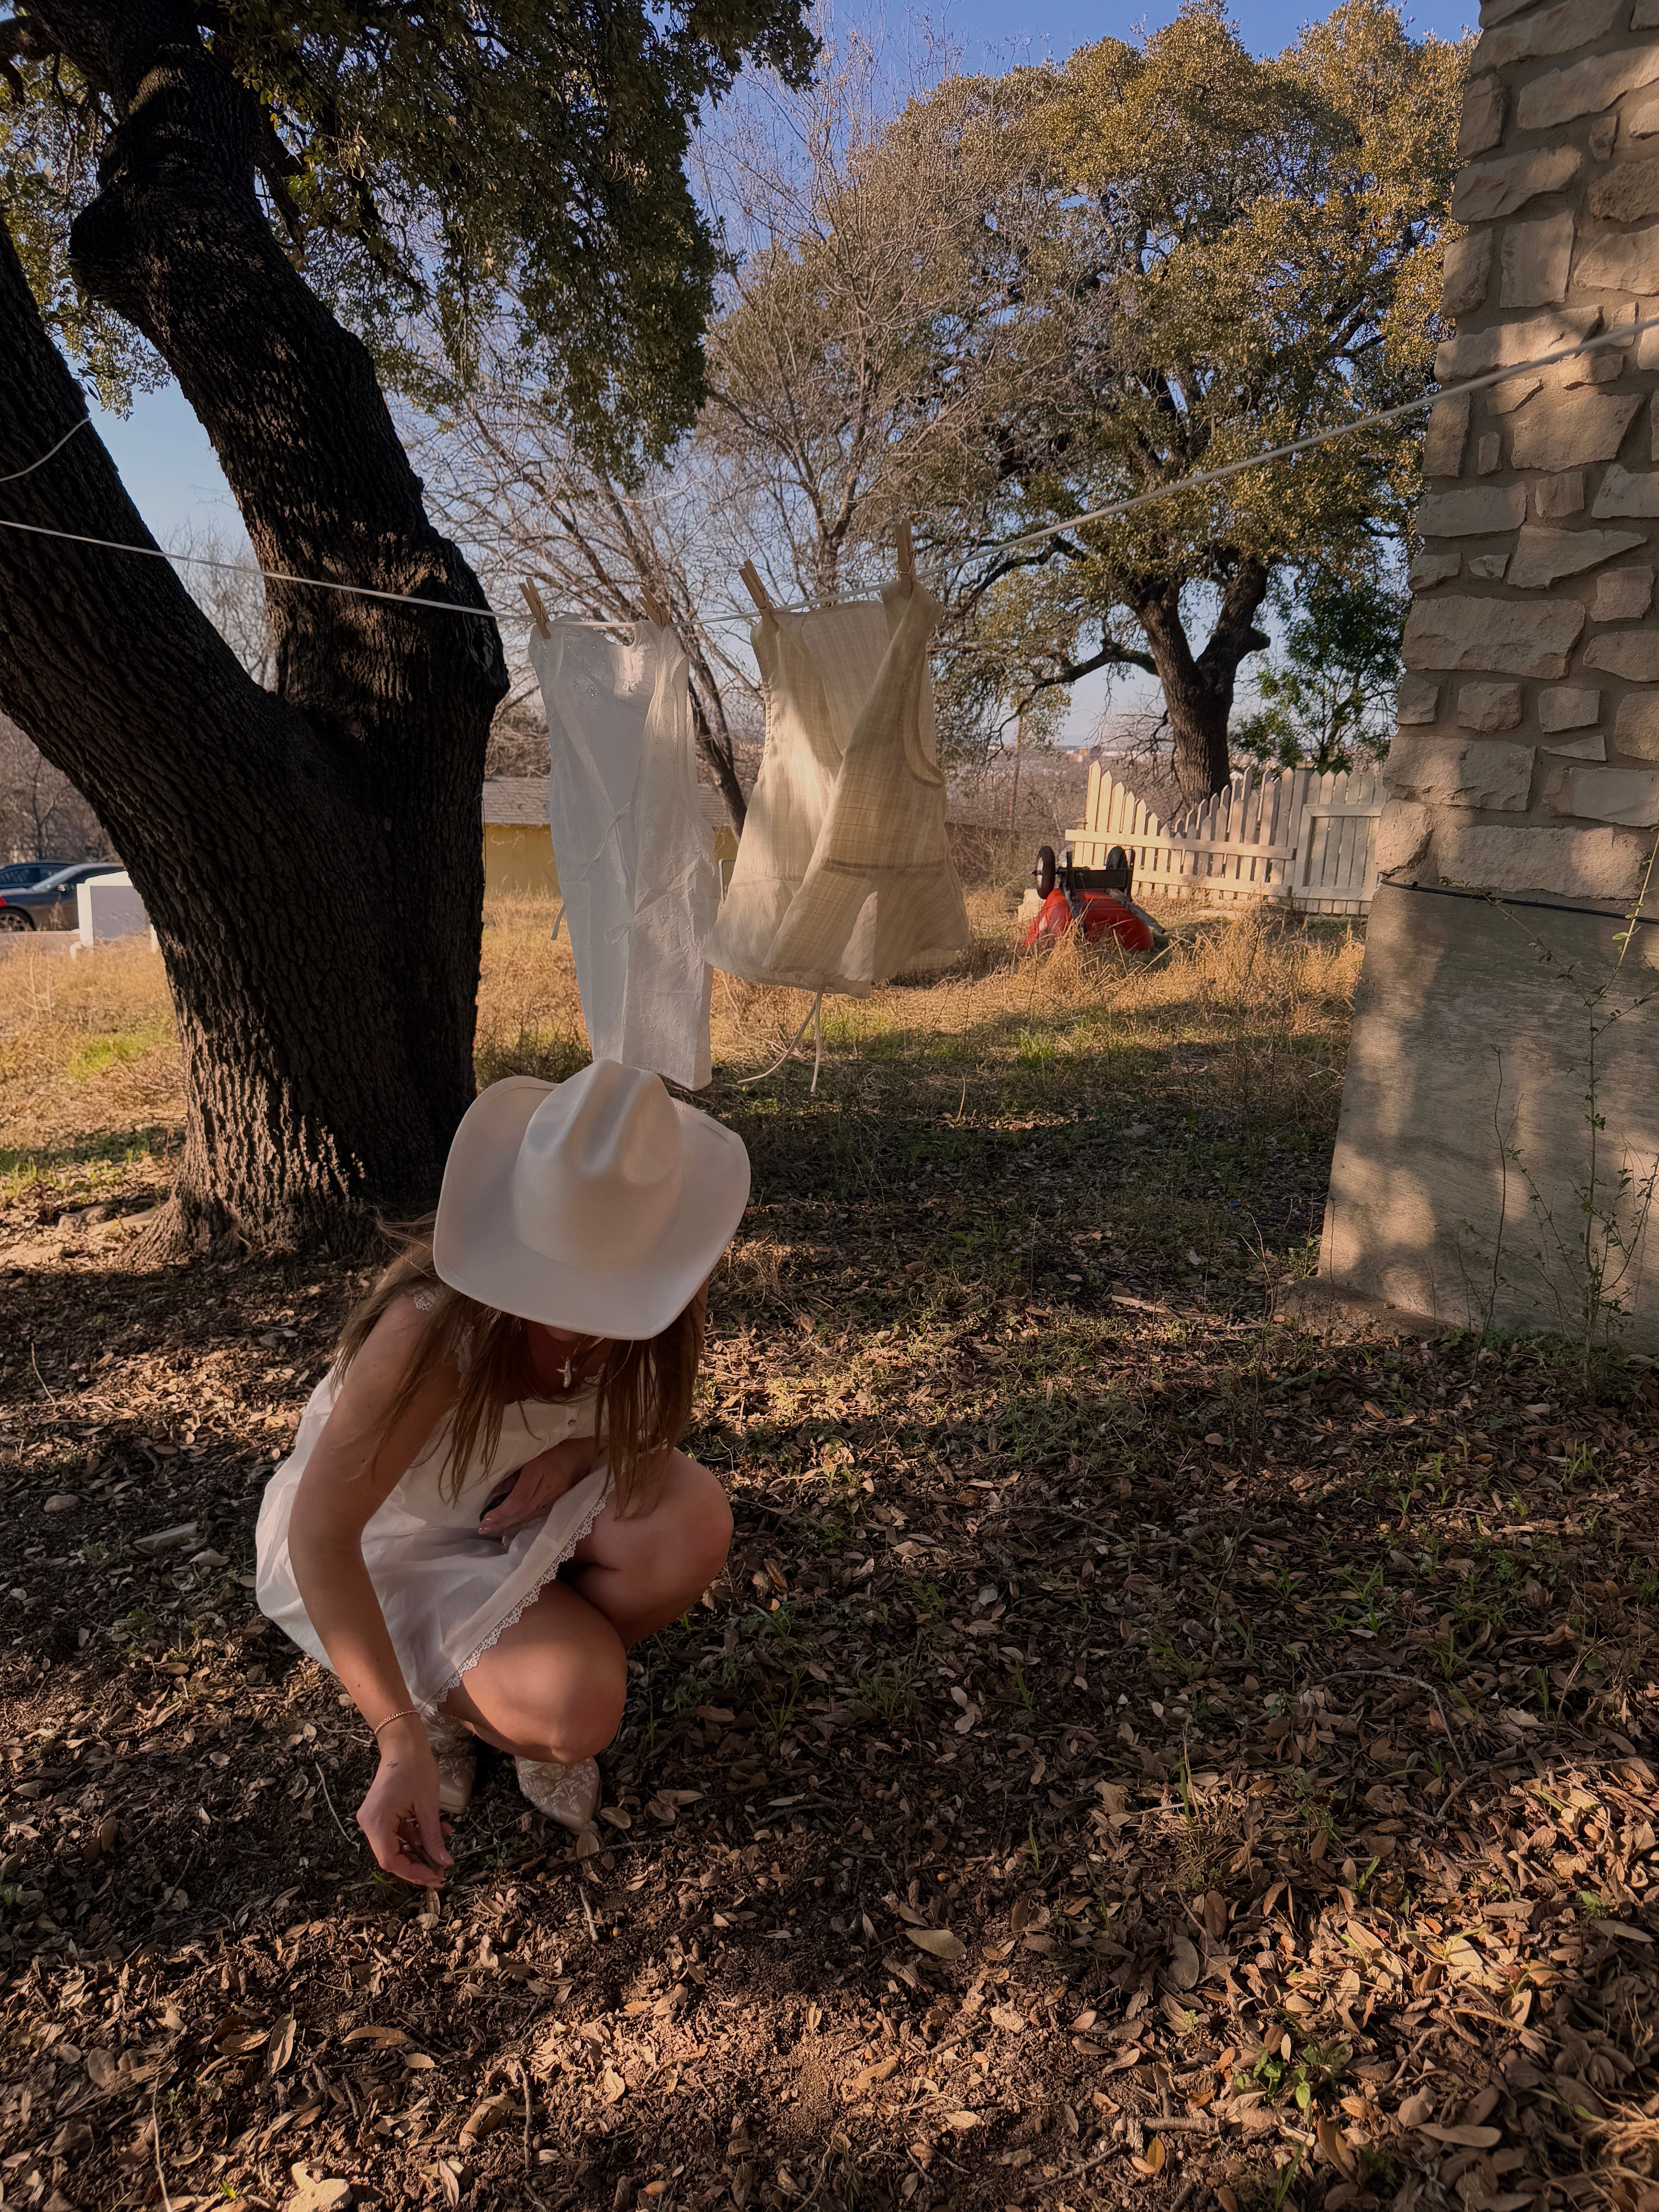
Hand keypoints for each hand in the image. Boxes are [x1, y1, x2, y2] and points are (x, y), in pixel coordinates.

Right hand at [355, 1728, 451, 1888]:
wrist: (404, 1743)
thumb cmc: (416, 1768)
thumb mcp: (428, 1806)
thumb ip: (433, 1837)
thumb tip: (443, 1863)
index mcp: (376, 1822)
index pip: (390, 1860)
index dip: (413, 1872)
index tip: (435, 1877)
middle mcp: (369, 1823)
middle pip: (391, 1856)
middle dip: (418, 1864)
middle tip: (441, 1870)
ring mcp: (374, 1818)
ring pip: (396, 1845)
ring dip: (420, 1848)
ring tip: (444, 1844)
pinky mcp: (381, 1814)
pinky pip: (397, 1833)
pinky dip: (416, 1835)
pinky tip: (437, 1830)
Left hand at [478, 1435, 600, 1534]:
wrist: (579, 1452)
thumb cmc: (549, 1448)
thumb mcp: (526, 1455)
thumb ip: (511, 1477)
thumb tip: (494, 1497)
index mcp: (539, 1470)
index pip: (519, 1498)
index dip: (502, 1512)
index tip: (485, 1520)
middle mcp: (550, 1486)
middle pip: (524, 1510)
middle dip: (502, 1522)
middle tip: (483, 1529)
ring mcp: (558, 1495)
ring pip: (531, 1515)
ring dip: (510, 1524)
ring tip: (492, 1529)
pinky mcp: (560, 1501)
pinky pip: (539, 1513)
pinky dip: (523, 1519)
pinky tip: (511, 1523)